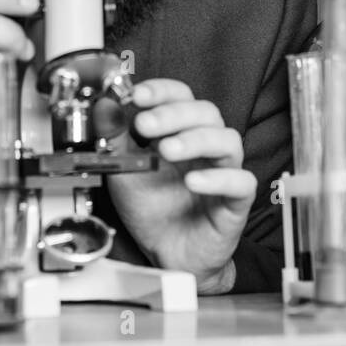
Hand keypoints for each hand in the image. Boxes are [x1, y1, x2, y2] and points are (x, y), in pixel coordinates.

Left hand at [106, 79, 255, 293]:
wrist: (165, 254)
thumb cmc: (152, 210)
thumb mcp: (124, 170)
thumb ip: (115, 139)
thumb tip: (105, 106)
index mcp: (182, 132)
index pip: (182, 97)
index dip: (162, 91)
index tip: (137, 96)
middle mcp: (206, 147)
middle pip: (206, 112)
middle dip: (174, 114)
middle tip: (146, 125)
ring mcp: (224, 171)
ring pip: (227, 141)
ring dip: (196, 140)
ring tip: (167, 150)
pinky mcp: (236, 201)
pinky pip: (240, 182)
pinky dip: (218, 178)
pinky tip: (193, 181)